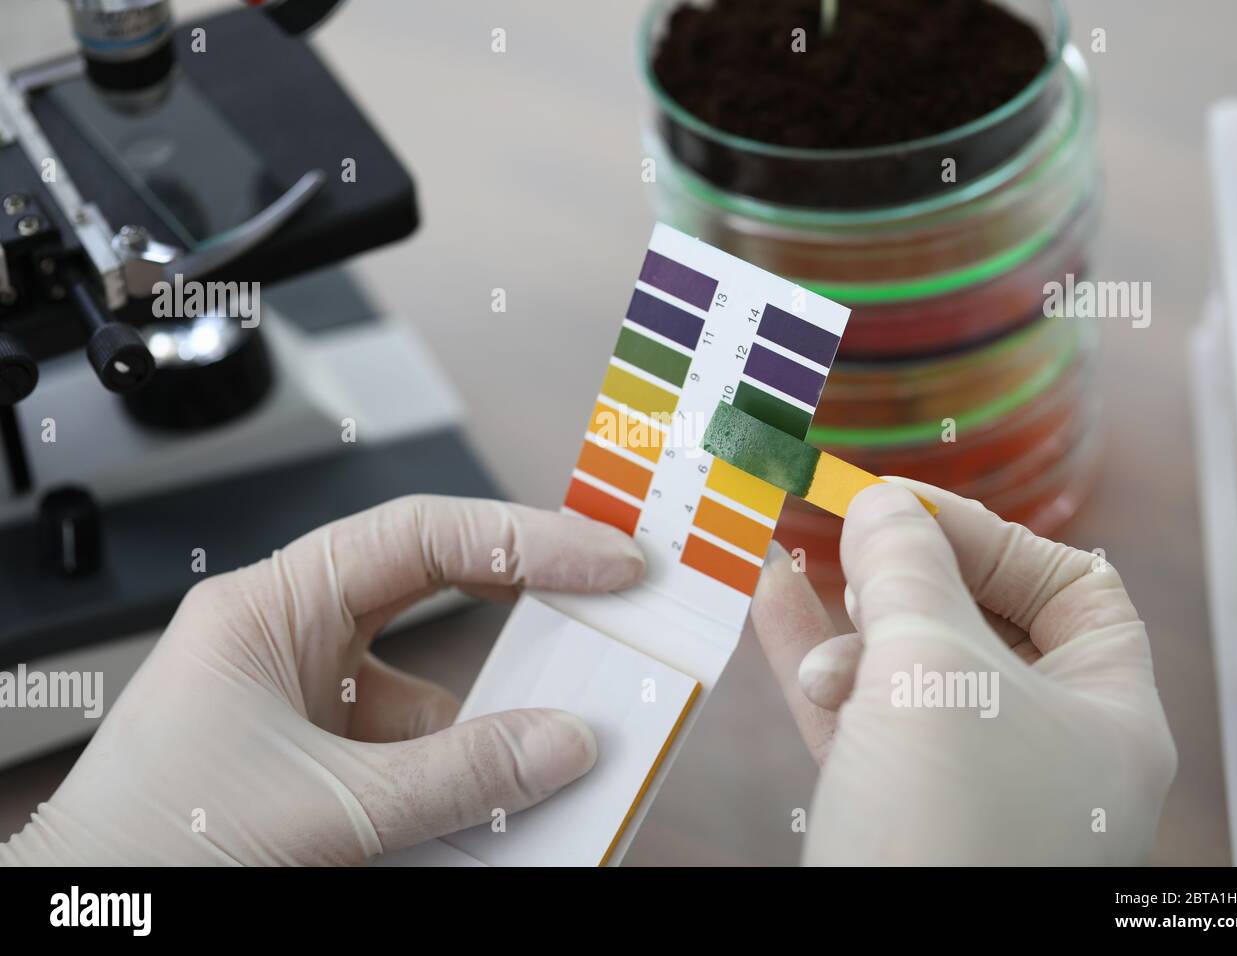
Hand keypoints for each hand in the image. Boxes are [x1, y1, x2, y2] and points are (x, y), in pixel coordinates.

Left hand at [0, 497, 644, 864]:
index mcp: (271, 607)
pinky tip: (502, 796)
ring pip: (430, 677)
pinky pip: (412, 742)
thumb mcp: (326, 808)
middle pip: (433, 583)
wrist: (85, 918)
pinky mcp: (319, 752)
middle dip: (524, 591)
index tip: (606, 561)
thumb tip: (566, 743)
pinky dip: (463, 766)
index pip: (419, 538)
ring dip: (494, 706)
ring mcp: (306, 696)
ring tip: (568, 719)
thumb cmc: (153, 849)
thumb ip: (459, 778)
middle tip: (612, 594)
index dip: (526, 538)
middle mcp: (290, 636)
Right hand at [751, 479, 1176, 864]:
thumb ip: (907, 566)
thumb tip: (879, 503)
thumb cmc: (948, 822)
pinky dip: (813, 655)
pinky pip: (856, 711)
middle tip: (846, 536)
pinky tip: (770, 598)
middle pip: (978, 619)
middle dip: (908, 573)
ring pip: (905, 665)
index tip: (909, 509)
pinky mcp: (893, 807)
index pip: (1073, 587)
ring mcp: (964, 782)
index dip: (995, 534)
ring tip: (797, 568)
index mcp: (1106, 713)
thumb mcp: (934, 666)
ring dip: (848, 612)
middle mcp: (1043, 746)